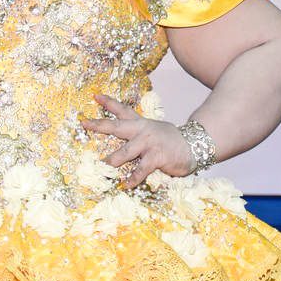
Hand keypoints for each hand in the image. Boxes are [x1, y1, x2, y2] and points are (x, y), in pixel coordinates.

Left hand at [80, 94, 196, 189]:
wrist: (195, 144)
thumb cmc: (171, 141)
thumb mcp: (154, 131)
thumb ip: (138, 136)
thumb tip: (121, 146)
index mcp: (141, 123)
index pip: (122, 110)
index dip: (108, 102)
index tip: (95, 95)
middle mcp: (142, 130)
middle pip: (117, 126)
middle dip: (100, 125)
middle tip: (85, 123)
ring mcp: (149, 142)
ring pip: (126, 151)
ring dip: (114, 159)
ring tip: (103, 166)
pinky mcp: (157, 156)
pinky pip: (142, 169)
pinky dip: (134, 178)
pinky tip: (127, 184)